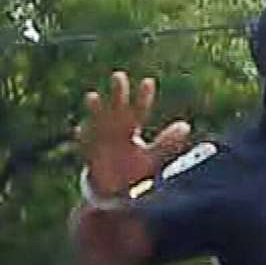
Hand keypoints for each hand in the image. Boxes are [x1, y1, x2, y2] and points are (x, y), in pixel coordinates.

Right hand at [78, 72, 195, 198]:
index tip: (148, 81)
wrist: (113, 190)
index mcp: (132, 128)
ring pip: (98, 121)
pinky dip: (83, 137)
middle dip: (118, 93)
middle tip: (119, 75)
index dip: (144, 97)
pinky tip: (80, 129)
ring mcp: (102, 141)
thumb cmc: (133, 169)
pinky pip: (86, 145)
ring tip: (93, 96)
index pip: (140, 110)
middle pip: (118, 108)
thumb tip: (185, 126)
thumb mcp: (152, 157)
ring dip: (95, 109)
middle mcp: (116, 130)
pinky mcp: (91, 156)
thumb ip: (167, 142)